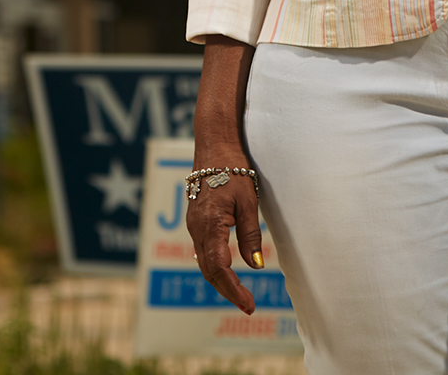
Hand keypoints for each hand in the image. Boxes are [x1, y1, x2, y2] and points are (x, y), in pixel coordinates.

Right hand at [188, 36, 261, 313]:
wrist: (214, 142)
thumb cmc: (234, 168)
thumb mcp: (248, 202)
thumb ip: (250, 234)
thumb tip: (254, 266)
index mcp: (210, 226)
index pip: (219, 269)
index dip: (233, 291)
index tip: (249, 306)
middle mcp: (196, 228)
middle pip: (208, 270)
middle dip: (227, 290)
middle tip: (247, 305)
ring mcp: (192, 223)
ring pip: (203, 260)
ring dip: (220, 278)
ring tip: (239, 292)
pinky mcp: (195, 218)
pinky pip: (202, 248)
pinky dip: (214, 263)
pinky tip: (227, 268)